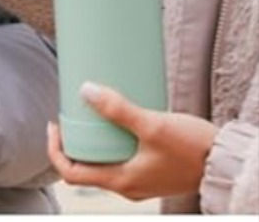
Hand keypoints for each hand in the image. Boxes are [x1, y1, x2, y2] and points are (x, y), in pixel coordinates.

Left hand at [47, 82, 216, 200]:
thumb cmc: (191, 148)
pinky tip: (119, 118)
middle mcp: (127, 186)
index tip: (54, 124)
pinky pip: (122, 158)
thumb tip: (86, 90)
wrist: (223, 162)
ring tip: (91, 112)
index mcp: (122, 181)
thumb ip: (119, 109)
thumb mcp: (152, 125)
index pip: (73, 174)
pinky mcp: (152, 170)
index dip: (55, 149)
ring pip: (105, 162)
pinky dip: (113, 141)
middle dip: (73, 141)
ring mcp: (140, 180)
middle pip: (86, 168)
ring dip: (93, 141)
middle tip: (71, 113)